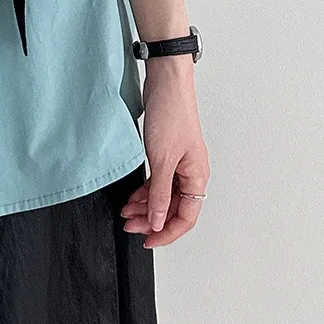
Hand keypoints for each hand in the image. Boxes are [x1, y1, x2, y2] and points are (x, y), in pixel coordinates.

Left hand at [121, 57, 209, 248]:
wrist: (166, 82)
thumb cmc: (171, 114)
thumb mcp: (162, 160)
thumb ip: (159, 194)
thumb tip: (157, 221)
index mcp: (197, 177)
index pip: (186, 218)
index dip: (166, 232)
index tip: (147, 240)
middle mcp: (191, 173)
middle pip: (173, 209)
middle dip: (152, 220)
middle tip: (130, 225)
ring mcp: (179, 163)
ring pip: (164, 195)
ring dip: (146, 206)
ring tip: (126, 211)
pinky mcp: (168, 153)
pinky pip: (158, 181)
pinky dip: (145, 190)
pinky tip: (132, 195)